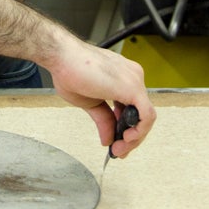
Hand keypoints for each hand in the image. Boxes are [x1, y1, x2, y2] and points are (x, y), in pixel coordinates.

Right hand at [48, 37, 155, 157]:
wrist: (61, 57)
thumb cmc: (69, 70)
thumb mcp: (89, 102)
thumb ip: (103, 119)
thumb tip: (108, 138)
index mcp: (123, 78)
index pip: (134, 108)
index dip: (127, 128)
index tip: (117, 142)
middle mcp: (132, 77)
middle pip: (141, 113)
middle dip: (131, 136)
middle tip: (119, 151)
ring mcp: (134, 80)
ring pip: (147, 116)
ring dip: (134, 137)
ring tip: (120, 149)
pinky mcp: (133, 87)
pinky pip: (147, 115)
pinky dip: (139, 131)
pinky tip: (126, 139)